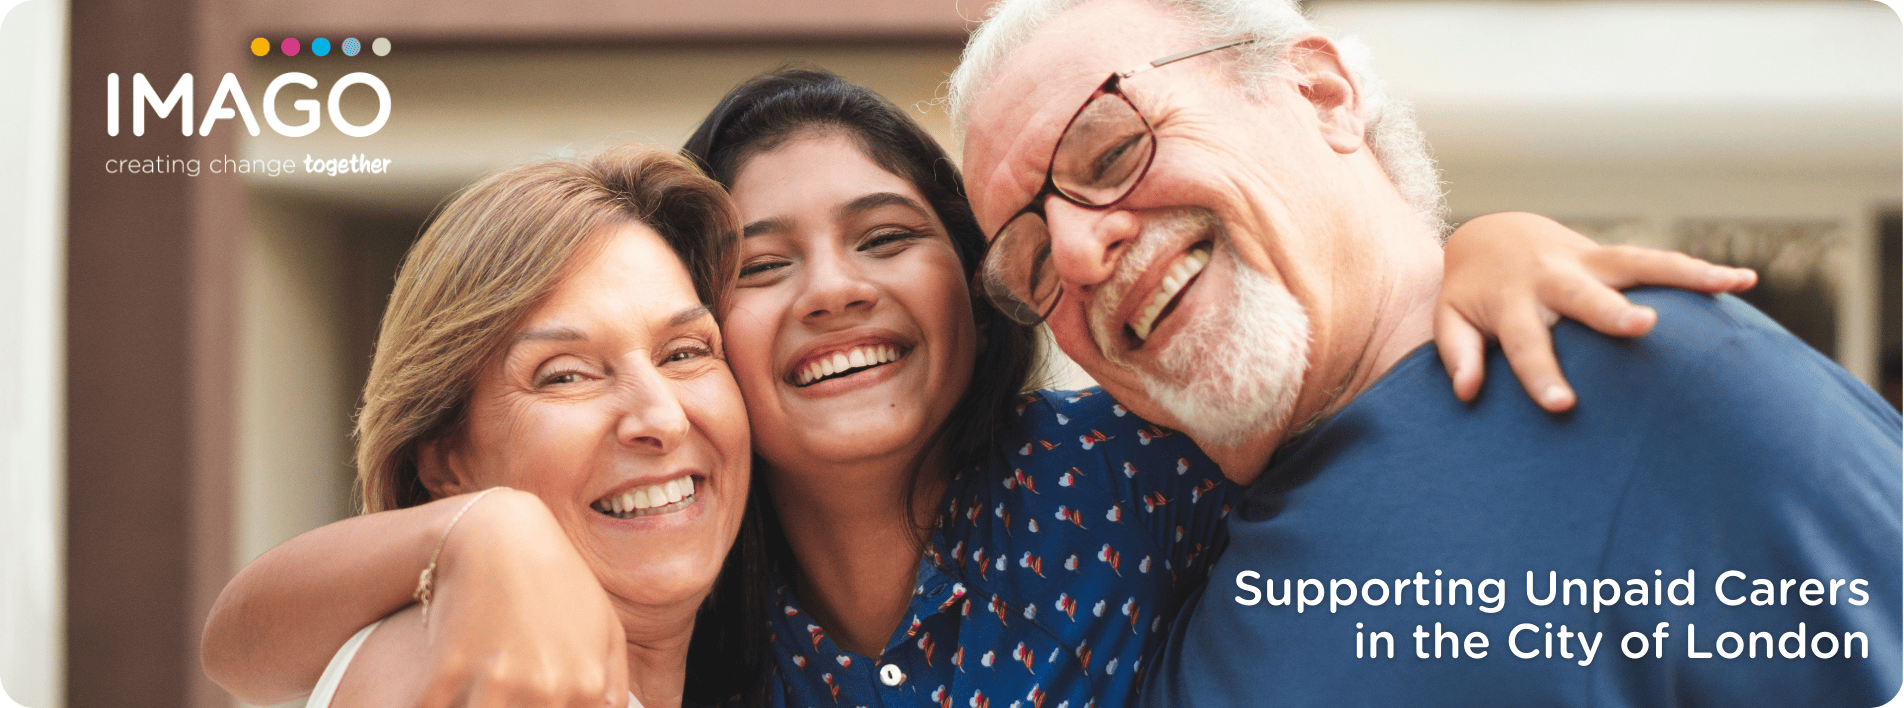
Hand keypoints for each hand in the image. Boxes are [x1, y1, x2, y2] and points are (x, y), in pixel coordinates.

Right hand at [411, 489, 629, 707]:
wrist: (496, 535)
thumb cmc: (557, 580)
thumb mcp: (606, 624)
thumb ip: (615, 681)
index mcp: (586, 685)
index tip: (533, 702)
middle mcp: (546, 690)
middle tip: (507, 693)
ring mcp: (495, 682)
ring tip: (475, 696)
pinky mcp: (445, 672)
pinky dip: (430, 706)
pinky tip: (438, 696)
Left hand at [1435, 212, 1755, 411]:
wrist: (1491, 237)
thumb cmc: (1473, 294)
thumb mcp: (1451, 320)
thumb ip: (1458, 355)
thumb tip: (1467, 393)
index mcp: (1511, 302)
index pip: (1526, 345)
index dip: (1542, 375)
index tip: (1563, 406)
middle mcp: (1552, 279)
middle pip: (1583, 296)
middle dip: (1612, 312)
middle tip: (1641, 328)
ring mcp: (1587, 262)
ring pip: (1636, 265)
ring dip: (1681, 275)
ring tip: (1729, 286)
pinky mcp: (1611, 257)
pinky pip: (1659, 262)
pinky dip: (1700, 269)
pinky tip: (1744, 282)